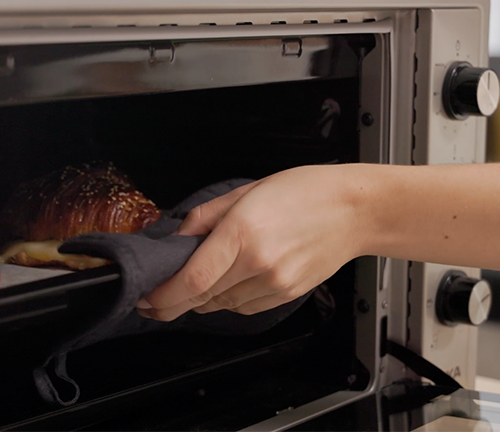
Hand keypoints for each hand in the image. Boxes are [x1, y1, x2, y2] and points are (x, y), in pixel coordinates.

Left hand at [136, 165, 370, 320]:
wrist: (354, 211)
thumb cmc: (305, 192)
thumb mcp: (245, 191)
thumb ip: (204, 218)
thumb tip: (176, 240)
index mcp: (243, 233)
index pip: (192, 280)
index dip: (163, 296)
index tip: (145, 298)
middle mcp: (259, 264)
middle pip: (202, 299)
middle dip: (172, 304)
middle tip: (153, 301)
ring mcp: (276, 284)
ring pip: (221, 306)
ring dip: (200, 300)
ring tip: (196, 280)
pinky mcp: (287, 295)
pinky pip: (245, 308)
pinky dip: (227, 300)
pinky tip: (229, 282)